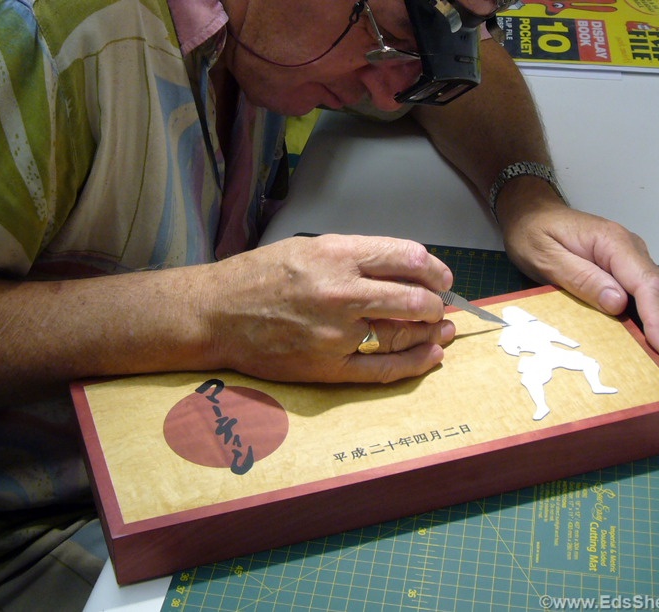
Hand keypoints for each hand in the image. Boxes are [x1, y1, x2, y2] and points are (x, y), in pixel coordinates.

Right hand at [197, 234, 456, 382]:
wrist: (215, 314)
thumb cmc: (257, 276)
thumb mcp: (307, 248)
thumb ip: (355, 257)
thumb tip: (402, 270)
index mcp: (336, 255)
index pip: (407, 258)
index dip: (434, 268)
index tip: (440, 276)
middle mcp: (340, 293)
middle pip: (414, 300)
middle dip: (436, 303)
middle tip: (441, 304)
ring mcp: (336, 334)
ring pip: (403, 334)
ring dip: (432, 331)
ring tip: (443, 328)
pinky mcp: (328, 367)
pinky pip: (383, 369)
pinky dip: (414, 363)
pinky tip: (432, 355)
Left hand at [499, 189, 658, 372]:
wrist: (530, 215)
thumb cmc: (534, 233)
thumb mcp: (546, 256)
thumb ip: (581, 278)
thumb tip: (617, 303)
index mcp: (613, 243)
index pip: (648, 284)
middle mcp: (632, 250)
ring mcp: (633, 260)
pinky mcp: (628, 270)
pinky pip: (658, 295)